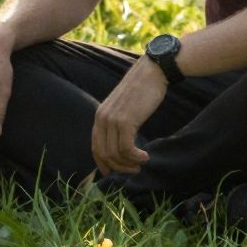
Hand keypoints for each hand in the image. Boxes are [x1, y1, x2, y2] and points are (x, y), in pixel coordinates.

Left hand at [90, 60, 165, 175]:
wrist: (151, 73)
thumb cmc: (142, 91)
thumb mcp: (124, 109)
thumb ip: (118, 123)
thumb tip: (121, 146)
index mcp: (100, 116)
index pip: (95, 147)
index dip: (103, 164)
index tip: (114, 173)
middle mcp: (102, 118)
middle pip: (104, 153)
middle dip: (118, 167)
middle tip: (134, 170)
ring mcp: (112, 119)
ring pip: (115, 153)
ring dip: (129, 164)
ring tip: (141, 164)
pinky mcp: (125, 121)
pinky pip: (126, 148)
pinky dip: (136, 157)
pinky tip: (145, 156)